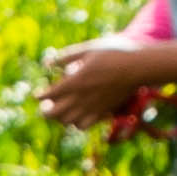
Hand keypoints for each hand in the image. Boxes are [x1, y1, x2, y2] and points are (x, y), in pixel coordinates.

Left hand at [37, 36, 176, 134]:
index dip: (40, 96)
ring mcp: (92, 107)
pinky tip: (77, 114)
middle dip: (45, 111)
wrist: (138, 67)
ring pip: (66, 122)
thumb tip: (48, 63)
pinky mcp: (102, 112)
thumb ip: (66, 56)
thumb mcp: (88, 49)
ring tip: (61, 110)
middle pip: (53, 114)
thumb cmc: (114, 53)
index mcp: (75, 81)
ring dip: (60, 117)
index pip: (49, 95)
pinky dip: (75, 123)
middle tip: (46, 105)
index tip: (38, 94)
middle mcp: (81, 98)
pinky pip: (83, 126)